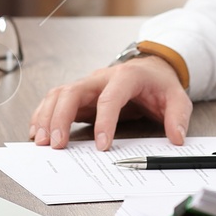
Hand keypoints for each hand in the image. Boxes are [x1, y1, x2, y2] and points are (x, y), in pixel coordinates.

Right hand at [27, 54, 191, 150]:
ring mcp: (87, 85)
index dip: (104, 122)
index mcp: (126, 77)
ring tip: (41, 142)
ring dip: (47, 117)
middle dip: (61, 118)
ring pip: (59, 95)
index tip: (102, 146)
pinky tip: (38, 132)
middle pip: (73, 91)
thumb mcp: (177, 97)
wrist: (151, 69)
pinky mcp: (80, 95)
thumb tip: (176, 138)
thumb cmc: (160, 84)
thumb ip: (178, 117)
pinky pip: (55, 100)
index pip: (110, 97)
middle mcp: (101, 78)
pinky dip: (44, 115)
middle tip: (56, 144)